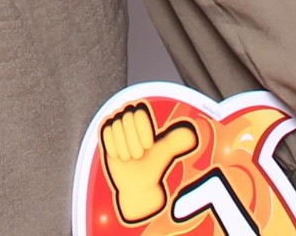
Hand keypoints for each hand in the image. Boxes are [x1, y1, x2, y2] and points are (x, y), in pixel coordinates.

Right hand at [98, 103, 201, 223]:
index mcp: (145, 115)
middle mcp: (129, 114)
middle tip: (138, 155)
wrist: (137, 182)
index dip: (143, 132)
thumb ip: (175, 141)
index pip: (139, 113)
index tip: (148, 146)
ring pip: (115, 128)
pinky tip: (120, 156)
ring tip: (130, 157)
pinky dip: (114, 150)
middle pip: (126, 120)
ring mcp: (116, 123)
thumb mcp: (165, 152)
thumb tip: (190, 134)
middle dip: (133, 142)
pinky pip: (106, 136)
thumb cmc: (154, 164)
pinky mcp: (105, 133)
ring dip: (124, 148)